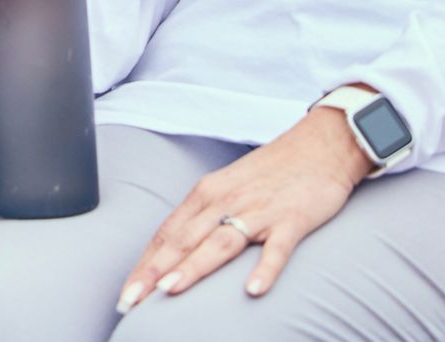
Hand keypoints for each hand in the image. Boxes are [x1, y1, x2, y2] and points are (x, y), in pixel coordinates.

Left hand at [116, 106, 372, 313]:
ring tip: (170, 290)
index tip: (125, 293)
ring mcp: (258, 210)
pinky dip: (265, 268)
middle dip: (154, 271)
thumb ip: (203, 220)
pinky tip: (253, 290)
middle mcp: (225, 200)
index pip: (167, 234)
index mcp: (206, 194)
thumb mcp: (227, 190)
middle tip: (130, 300)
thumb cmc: (269, 173)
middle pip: (184, 240)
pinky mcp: (292, 219)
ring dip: (194, 267)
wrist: (319, 145)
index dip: (144, 264)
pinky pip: (277, 248)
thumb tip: (174, 253)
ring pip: (221, 242)